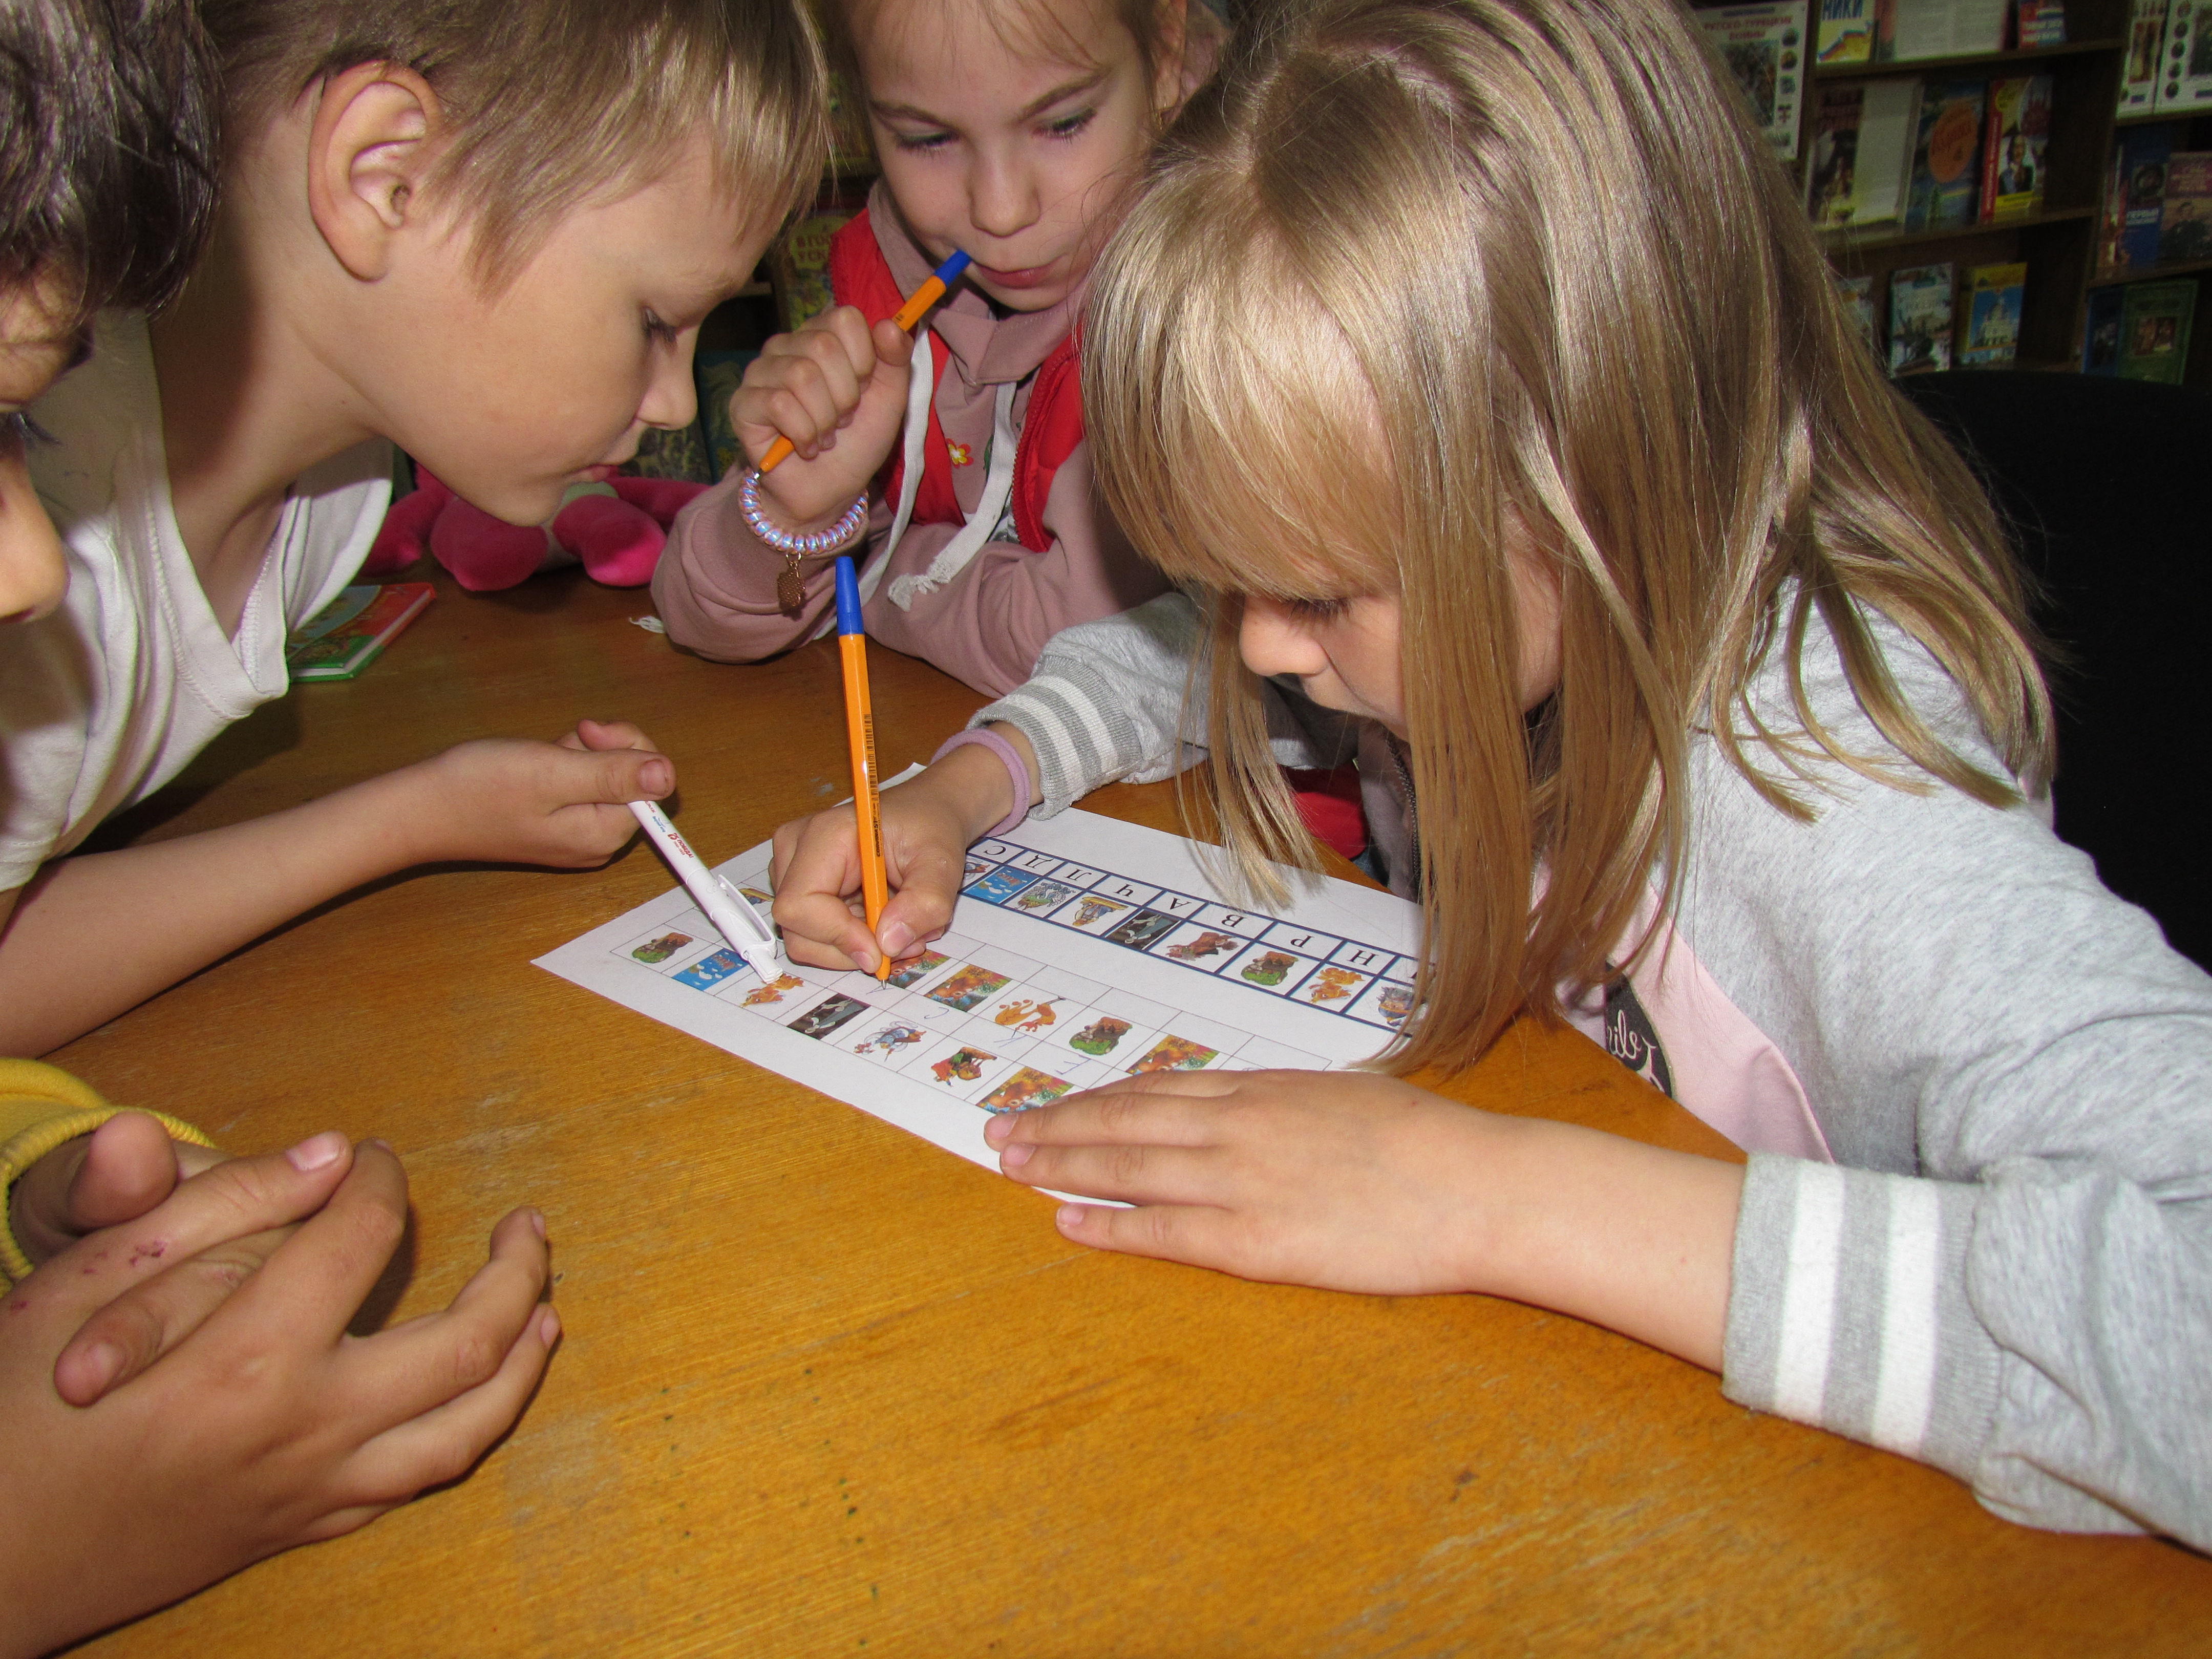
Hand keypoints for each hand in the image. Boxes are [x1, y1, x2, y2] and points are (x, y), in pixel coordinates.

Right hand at [0, 1136, 557, 1658]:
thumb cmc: (15, 1405)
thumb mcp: (89, 1276)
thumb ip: (220, 1205)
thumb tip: (334, 1154)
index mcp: (250, 1356)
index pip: (364, 1235)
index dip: (382, 1180)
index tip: (377, 1158)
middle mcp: (303, 1431)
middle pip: (466, 1342)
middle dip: (518, 1272)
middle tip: (528, 1223)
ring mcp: (311, 1490)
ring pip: (467, 1429)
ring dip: (523, 1361)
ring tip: (546, 1306)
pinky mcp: (300, 1528)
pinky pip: (416, 1481)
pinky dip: (470, 1427)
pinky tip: (484, 1390)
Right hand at [406, 717, 670, 866]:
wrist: (421, 808)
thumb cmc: (481, 786)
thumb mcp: (553, 771)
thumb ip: (613, 774)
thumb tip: (668, 775)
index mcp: (604, 834)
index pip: (653, 782)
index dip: (626, 746)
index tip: (586, 732)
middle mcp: (598, 841)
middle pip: (633, 780)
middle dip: (601, 749)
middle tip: (562, 742)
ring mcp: (576, 833)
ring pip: (604, 776)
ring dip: (578, 754)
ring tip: (540, 755)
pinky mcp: (555, 822)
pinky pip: (578, 785)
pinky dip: (561, 765)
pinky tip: (533, 764)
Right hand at [733, 306, 912, 523]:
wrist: (829, 492)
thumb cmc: (856, 442)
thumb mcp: (889, 399)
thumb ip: (896, 359)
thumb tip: (892, 325)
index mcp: (822, 335)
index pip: (845, 318)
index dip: (864, 359)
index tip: (863, 390)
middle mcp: (786, 345)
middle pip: (822, 346)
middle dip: (846, 395)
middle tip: (843, 419)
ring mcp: (760, 372)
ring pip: (800, 375)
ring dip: (825, 418)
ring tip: (826, 435)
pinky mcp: (743, 403)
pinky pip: (779, 405)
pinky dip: (804, 434)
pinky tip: (806, 446)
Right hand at [769, 733, 1030, 971]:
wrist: (925, 814)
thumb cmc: (929, 828)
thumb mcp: (941, 863)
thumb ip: (925, 903)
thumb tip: (889, 944)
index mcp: (824, 834)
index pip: (799, 905)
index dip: (836, 937)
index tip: (880, 952)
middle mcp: (795, 850)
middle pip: (796, 929)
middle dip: (851, 949)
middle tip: (903, 941)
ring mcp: (791, 870)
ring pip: (804, 939)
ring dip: (853, 948)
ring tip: (897, 927)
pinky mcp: (800, 888)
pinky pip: (814, 936)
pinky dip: (850, 942)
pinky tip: (879, 920)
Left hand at [984, 1068, 1513, 1293]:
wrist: (1475, 1184)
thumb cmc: (1427, 1140)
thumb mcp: (1346, 1095)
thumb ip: (1287, 1102)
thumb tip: (1254, 1103)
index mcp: (1263, 1090)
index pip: (1156, 1089)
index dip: (1095, 1097)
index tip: (1052, 1101)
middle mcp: (1238, 1126)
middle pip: (1124, 1120)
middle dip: (1055, 1125)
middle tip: (999, 1131)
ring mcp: (1242, 1182)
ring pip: (1130, 1167)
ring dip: (1063, 1165)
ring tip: (1013, 1166)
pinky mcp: (1256, 1241)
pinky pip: (1164, 1230)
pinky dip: (1110, 1224)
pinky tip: (1068, 1220)